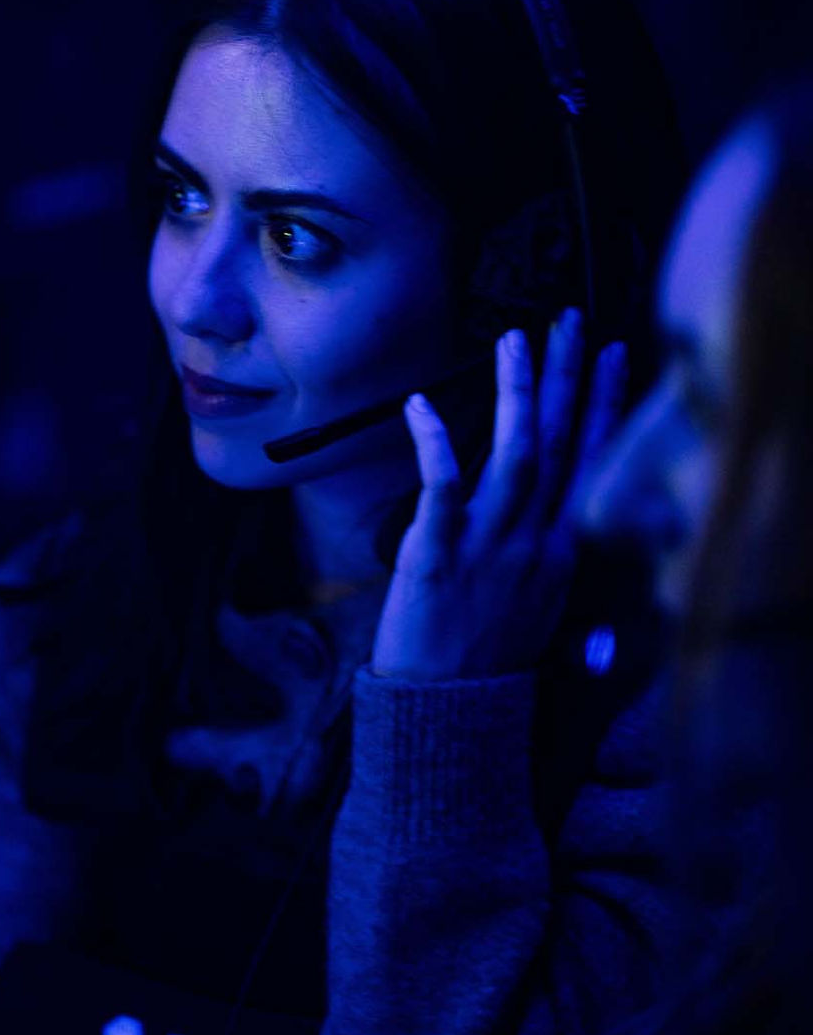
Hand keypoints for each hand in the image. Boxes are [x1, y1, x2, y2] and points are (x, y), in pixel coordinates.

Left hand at [372, 309, 627, 680]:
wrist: (446, 713)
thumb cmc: (484, 658)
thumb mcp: (538, 606)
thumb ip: (545, 552)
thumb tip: (551, 514)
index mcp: (562, 551)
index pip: (592, 462)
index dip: (601, 405)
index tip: (611, 355)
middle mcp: (536, 542)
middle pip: (562, 445)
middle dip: (569, 378)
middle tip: (571, 321)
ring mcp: (489, 548)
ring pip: (516, 456)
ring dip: (519, 394)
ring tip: (517, 339)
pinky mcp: (436, 556)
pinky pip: (441, 489)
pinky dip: (434, 444)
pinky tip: (422, 403)